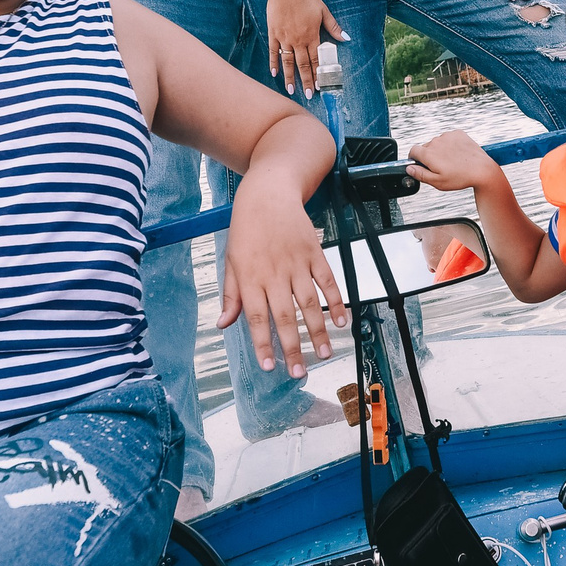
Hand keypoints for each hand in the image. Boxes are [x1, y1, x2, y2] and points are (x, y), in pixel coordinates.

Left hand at [218, 171, 347, 375]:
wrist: (268, 193)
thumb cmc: (245, 230)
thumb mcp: (230, 260)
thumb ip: (231, 295)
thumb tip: (223, 324)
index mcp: (250, 278)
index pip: (257, 318)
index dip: (263, 343)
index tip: (269, 366)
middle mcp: (274, 273)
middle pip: (285, 316)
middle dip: (293, 347)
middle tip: (299, 373)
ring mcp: (296, 263)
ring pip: (309, 303)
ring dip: (319, 331)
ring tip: (326, 354)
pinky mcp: (314, 253)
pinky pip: (328, 281)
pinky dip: (336, 301)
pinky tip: (342, 322)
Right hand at [263, 0, 345, 96]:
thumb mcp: (323, 11)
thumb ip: (333, 27)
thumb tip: (345, 38)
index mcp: (312, 36)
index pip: (316, 60)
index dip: (318, 74)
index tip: (320, 87)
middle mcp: (299, 40)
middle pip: (303, 65)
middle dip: (306, 81)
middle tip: (308, 95)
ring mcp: (285, 38)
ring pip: (288, 62)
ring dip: (290, 77)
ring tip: (291, 90)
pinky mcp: (274, 34)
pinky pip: (274, 51)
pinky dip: (274, 63)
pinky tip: (274, 73)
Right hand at [405, 130, 502, 193]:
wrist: (481, 170)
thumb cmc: (461, 177)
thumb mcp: (437, 182)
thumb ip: (420, 174)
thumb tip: (409, 168)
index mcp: (429, 154)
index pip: (413, 151)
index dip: (414, 158)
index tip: (419, 163)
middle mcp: (436, 142)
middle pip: (426, 147)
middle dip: (429, 156)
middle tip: (440, 167)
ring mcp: (448, 136)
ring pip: (438, 142)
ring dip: (440, 150)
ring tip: (451, 161)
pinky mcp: (458, 133)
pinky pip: (449, 138)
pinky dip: (451, 144)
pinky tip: (457, 155)